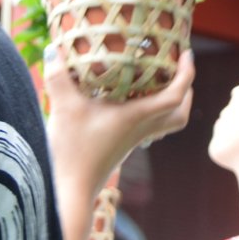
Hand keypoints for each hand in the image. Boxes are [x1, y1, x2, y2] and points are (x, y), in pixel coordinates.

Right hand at [45, 48, 195, 185]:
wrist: (69, 191)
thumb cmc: (73, 151)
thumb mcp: (64, 109)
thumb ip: (58, 78)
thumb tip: (52, 49)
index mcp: (136, 117)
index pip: (175, 96)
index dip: (186, 73)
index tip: (186, 53)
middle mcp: (140, 129)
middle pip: (179, 115)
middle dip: (185, 91)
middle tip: (177, 69)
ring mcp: (132, 140)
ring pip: (165, 123)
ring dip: (169, 102)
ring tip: (157, 80)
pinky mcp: (122, 146)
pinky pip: (147, 126)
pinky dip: (147, 110)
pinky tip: (126, 99)